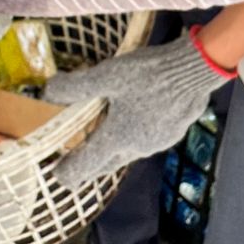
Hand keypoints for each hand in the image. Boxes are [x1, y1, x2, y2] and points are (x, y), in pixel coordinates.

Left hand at [44, 37, 227, 186]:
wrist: (196, 70)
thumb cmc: (149, 74)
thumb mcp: (107, 75)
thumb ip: (76, 86)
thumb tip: (47, 91)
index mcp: (117, 139)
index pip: (84, 168)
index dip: (67, 173)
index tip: (57, 172)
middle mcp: (137, 148)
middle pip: (105, 165)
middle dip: (88, 165)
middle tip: (74, 158)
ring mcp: (157, 143)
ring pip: (126, 154)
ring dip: (111, 151)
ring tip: (100, 137)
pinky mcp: (172, 132)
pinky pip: (145, 142)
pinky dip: (131, 138)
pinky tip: (132, 120)